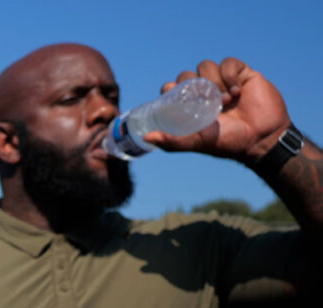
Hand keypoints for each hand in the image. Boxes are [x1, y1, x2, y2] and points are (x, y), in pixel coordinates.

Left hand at [143, 58, 289, 163]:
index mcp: (190, 105)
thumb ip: (173, 142)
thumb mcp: (197, 142)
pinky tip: (236, 92)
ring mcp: (223, 81)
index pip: (172, 87)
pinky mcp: (241, 74)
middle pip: (186, 74)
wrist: (262, 139)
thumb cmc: (228, 143)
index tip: (176, 96)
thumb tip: (147, 138)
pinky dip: (229, 75)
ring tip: (225, 101)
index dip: (171, 88)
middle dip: (192, 84)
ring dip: (213, 81)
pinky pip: (228, 62)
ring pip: (205, 66)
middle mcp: (204, 91)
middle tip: (206, 102)